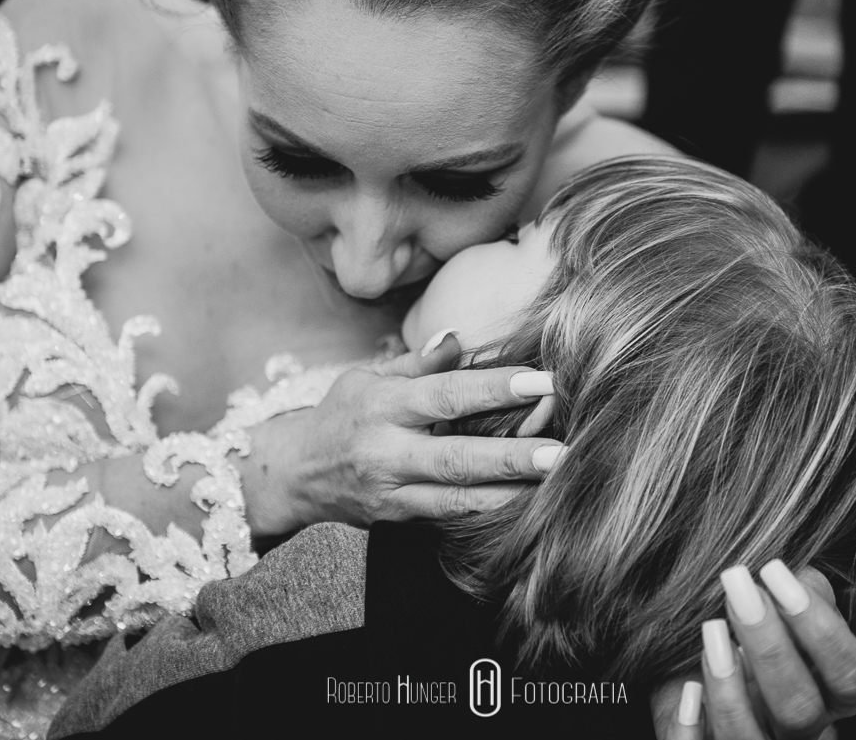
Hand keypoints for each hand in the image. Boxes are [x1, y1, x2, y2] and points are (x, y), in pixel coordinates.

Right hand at [237, 332, 564, 532]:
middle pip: (457, 455)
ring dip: (510, 489)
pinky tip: (526, 500)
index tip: (541, 382)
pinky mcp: (398, 517)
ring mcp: (392, 490)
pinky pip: (450, 514)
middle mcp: (387, 450)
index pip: (445, 395)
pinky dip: (489, 507)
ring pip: (457, 495)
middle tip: (561, 451)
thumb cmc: (340, 415)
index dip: (494, 388)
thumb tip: (459, 338)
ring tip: (556, 480)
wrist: (295, 473)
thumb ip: (418, 363)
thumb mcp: (368, 377)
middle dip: (512, 455)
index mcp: (383, 404)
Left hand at [652, 563, 855, 739]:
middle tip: (737, 586)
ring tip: (711, 629)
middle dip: (770, 647)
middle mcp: (804, 730)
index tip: (775, 572)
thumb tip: (800, 574)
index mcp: (833, 694)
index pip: (850, 674)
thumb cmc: (755, 634)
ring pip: (750, 739)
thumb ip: (803, 594)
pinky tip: (687, 692)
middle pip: (801, 709)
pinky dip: (691, 730)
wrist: (701, 667)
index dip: (820, 627)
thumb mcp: (785, 612)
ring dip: (728, 687)